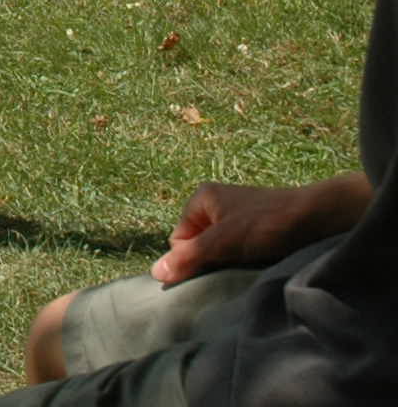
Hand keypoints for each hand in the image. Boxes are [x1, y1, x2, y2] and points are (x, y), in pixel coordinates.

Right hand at [152, 176, 370, 282]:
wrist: (317, 218)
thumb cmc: (265, 224)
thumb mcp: (222, 242)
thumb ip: (188, 257)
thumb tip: (155, 273)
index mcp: (201, 198)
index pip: (179, 239)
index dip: (193, 257)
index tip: (216, 263)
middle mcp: (216, 204)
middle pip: (199, 244)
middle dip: (212, 260)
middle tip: (232, 265)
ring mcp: (238, 215)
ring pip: (221, 249)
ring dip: (230, 261)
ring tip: (249, 263)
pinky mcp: (257, 227)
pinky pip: (239, 248)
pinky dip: (246, 258)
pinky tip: (259, 261)